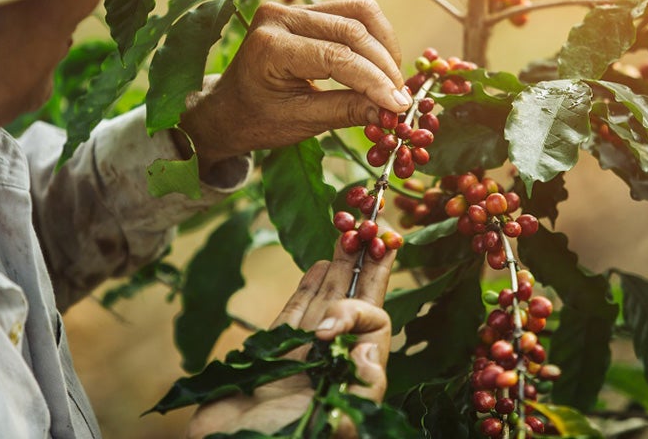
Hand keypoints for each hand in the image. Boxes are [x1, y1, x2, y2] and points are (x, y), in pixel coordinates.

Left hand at [179, 0, 408, 171]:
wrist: (228, 109)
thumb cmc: (256, 120)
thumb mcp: (300, 122)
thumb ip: (346, 111)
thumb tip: (393, 111)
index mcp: (269, 46)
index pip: (336, 56)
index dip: (374, 81)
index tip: (399, 107)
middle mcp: (280, 16)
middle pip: (352, 29)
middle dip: (384, 65)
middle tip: (400, 100)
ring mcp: (293, 8)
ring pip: (359, 14)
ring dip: (384, 48)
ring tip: (393, 84)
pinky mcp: (306, 10)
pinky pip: (352, 14)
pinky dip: (374, 39)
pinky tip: (381, 67)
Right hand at [186, 241, 395, 437]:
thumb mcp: (330, 425)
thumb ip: (357, 390)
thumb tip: (368, 348)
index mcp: (353, 379)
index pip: (373, 327)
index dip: (357, 312)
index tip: (328, 325)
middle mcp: (333, 362)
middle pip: (360, 304)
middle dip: (367, 267)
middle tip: (376, 229)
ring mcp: (303, 355)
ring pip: (326, 301)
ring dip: (339, 269)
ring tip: (349, 235)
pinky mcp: (271, 354)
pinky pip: (295, 313)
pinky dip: (307, 289)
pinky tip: (318, 266)